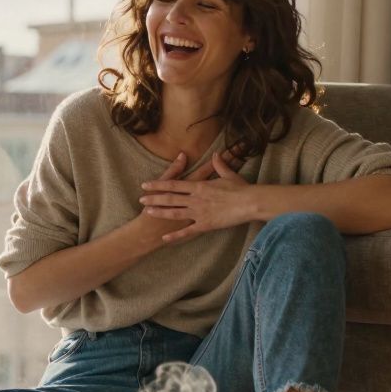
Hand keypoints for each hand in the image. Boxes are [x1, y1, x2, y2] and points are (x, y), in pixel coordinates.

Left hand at [138, 152, 255, 243]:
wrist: (250, 202)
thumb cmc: (241, 189)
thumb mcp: (229, 175)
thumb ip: (220, 165)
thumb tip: (216, 154)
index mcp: (199, 186)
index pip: (174, 184)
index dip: (158, 184)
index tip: (146, 185)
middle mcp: (195, 198)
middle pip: (170, 198)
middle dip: (154, 199)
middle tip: (140, 200)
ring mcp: (199, 212)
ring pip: (175, 212)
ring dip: (160, 212)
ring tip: (147, 213)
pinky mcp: (205, 224)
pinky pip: (187, 231)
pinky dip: (175, 235)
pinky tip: (164, 238)